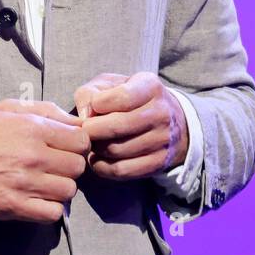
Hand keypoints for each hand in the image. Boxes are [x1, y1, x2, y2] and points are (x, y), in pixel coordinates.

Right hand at [0, 98, 89, 223]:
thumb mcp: (7, 108)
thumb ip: (44, 109)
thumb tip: (75, 121)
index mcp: (33, 128)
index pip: (81, 140)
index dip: (78, 144)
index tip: (67, 147)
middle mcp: (33, 156)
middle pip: (78, 166)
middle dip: (71, 165)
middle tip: (56, 165)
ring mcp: (26, 183)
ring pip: (69, 190)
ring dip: (61, 187)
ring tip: (46, 182)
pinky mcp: (17, 207)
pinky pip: (54, 212)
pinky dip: (51, 208)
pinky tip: (40, 198)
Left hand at [74, 71, 188, 180]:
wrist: (170, 120)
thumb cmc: (130, 98)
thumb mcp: (111, 84)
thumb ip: (90, 92)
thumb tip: (84, 116)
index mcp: (150, 87)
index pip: (122, 97)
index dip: (98, 103)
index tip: (94, 106)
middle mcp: (161, 113)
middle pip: (117, 127)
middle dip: (92, 129)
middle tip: (85, 129)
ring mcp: (162, 140)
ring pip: (116, 150)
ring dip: (96, 148)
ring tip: (93, 141)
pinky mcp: (157, 163)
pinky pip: (121, 170)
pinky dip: (102, 166)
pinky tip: (99, 157)